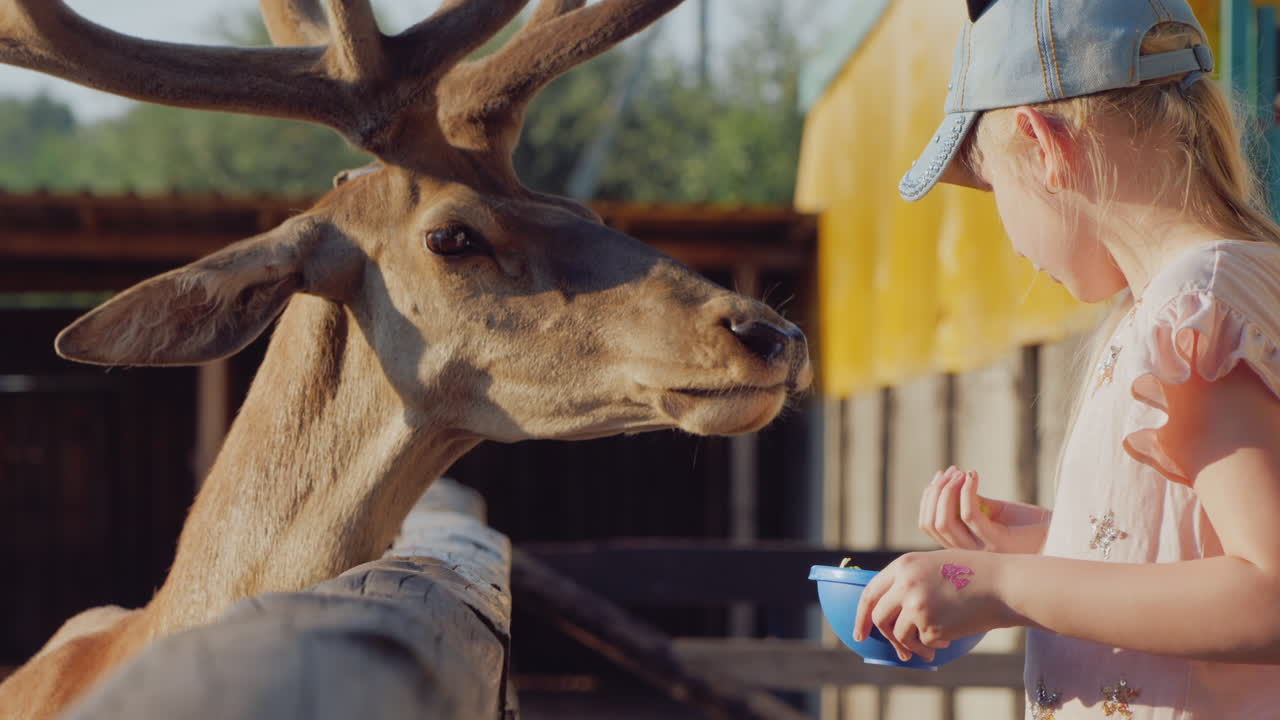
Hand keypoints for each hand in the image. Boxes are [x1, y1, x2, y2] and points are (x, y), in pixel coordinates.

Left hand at [852, 550, 1012, 662]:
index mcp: (904, 565)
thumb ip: (912, 579)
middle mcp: (905, 584)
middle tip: (898, 651)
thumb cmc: (976, 573)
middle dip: (885, 637)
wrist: (1004, 584)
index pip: (869, 593)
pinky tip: (949, 639)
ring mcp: (916, 605)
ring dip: (911, 647)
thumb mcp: (936, 564)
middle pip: (879, 617)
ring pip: (899, 635)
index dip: (861, 615)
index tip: (860, 632)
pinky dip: (933, 646)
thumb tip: (892, 608)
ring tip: (928, 649)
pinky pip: (923, 643)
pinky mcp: (931, 625)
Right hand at [919, 467, 1045, 553]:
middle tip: (950, 471)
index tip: (941, 475)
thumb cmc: (1031, 526)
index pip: (930, 525)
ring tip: (960, 472)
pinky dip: (967, 491)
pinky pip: (969, 515)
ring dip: (947, 491)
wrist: (1064, 537)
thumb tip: (949, 484)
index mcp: (964, 547)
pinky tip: (974, 475)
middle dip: (934, 493)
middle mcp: (969, 553)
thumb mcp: (996, 511)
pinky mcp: (997, 542)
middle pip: (932, 524)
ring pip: (945, 522)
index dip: (928, 498)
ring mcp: (982, 551)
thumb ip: (972, 503)